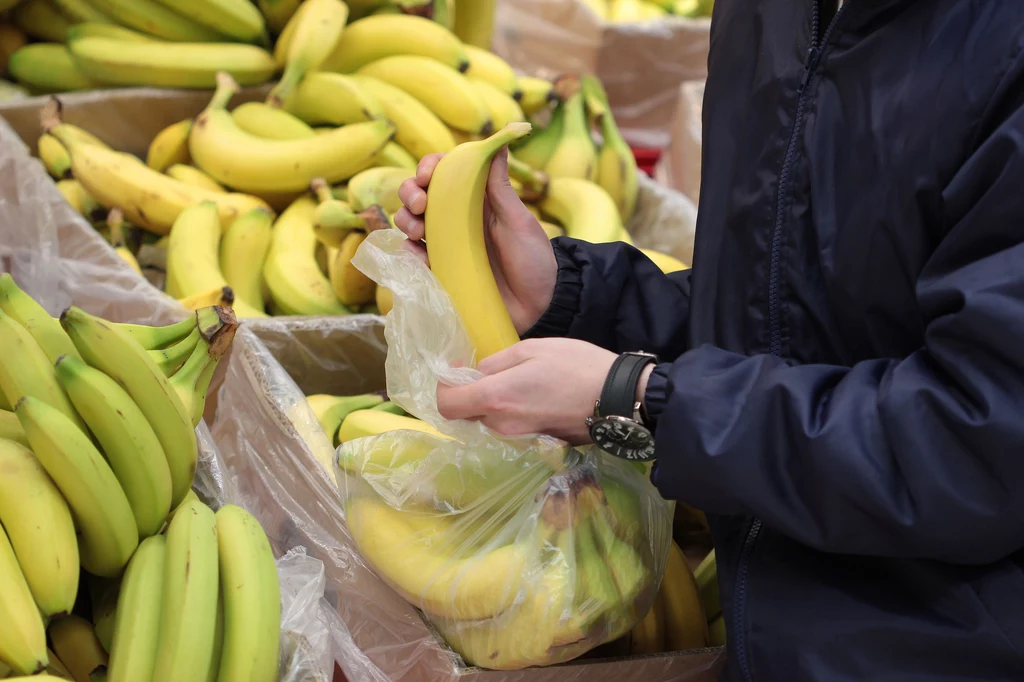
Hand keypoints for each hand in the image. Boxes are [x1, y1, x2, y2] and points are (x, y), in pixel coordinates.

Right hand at [394, 147, 557, 333]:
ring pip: (410, 223)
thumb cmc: (534, 260)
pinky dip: (409, 253)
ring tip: (418, 232)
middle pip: (418, 194)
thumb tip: (499, 142)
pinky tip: (418, 256)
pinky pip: (414, 257)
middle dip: (409, 193)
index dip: (428, 167)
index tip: (426, 175)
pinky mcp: (441, 269)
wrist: (539, 307)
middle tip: (420, 205)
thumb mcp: (519, 220)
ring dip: (405, 221)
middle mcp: (456, 218)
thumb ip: (501, 186)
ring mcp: (447, 244)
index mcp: (476, 198)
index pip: (443, 171)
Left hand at [436, 338, 617, 443]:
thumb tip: (476, 374)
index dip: (445, 387)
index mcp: (495, 398)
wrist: (618, 398)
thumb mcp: (531, 349)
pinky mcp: (536, 445)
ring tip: (519, 384)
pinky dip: (514, 415)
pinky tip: (535, 398)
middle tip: (493, 373)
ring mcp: (519, 440)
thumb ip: (496, 363)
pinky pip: (512, 430)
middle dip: (473, 394)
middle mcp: (501, 426)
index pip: (446, 405)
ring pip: (490, 422)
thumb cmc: (575, 366)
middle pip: (468, 414)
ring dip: (494, 405)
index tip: (457, 371)